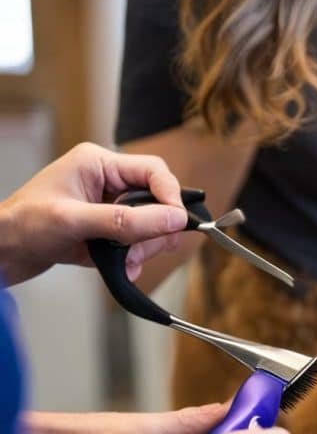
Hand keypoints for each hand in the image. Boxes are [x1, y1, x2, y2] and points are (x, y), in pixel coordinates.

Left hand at [0, 142, 186, 284]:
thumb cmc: (20, 226)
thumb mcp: (74, 220)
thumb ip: (126, 221)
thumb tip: (172, 218)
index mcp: (99, 164)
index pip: (153, 172)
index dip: (170, 196)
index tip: (178, 221)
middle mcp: (106, 183)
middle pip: (156, 201)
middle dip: (155, 229)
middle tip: (143, 249)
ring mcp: (106, 208)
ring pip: (149, 225)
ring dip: (144, 248)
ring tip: (127, 262)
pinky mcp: (105, 231)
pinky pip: (136, 243)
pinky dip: (134, 258)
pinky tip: (124, 268)